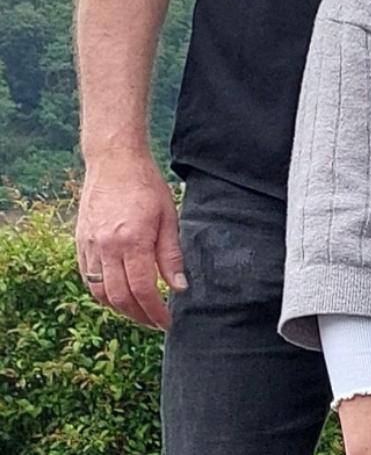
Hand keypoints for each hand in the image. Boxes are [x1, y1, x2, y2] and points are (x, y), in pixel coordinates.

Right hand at [75, 152, 184, 328]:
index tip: (167, 322)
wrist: (113, 162)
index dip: (155, 311)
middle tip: (154, 321)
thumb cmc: (146, 186)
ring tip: (138, 311)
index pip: (143, 289)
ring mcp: (89, 246)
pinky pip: (87, 278)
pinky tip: (118, 294)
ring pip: (99, 292)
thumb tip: (178, 287)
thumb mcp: (169, 217)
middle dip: (138, 315)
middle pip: (119, 297)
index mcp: (132, 241)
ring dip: (119, 308)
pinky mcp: (79, 243)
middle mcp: (106, 248)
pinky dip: (101, 292)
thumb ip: (171, 255)